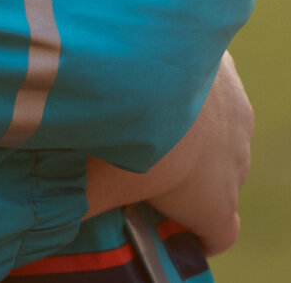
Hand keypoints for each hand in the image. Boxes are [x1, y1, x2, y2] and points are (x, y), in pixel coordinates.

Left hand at [83, 51, 251, 254]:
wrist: (147, 56)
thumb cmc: (125, 136)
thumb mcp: (93, 186)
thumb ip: (80, 209)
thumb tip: (53, 222)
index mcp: (213, 201)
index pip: (218, 235)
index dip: (193, 235)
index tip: (164, 226)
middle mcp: (236, 161)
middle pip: (217, 183)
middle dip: (184, 180)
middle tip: (138, 167)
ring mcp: (237, 113)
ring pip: (218, 133)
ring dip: (190, 133)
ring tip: (144, 117)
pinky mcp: (228, 70)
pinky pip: (212, 89)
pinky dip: (190, 89)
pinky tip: (151, 76)